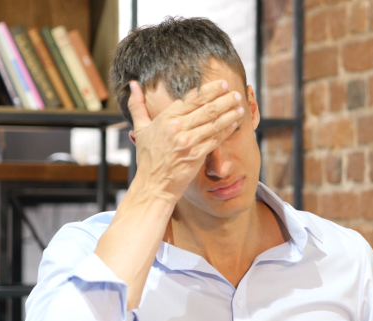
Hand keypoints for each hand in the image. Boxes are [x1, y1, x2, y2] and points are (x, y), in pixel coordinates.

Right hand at [127, 80, 243, 202]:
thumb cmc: (148, 158)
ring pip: (213, 123)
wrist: (153, 184)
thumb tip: (132, 84)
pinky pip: (215, 139)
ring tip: (240, 106)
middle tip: (236, 93)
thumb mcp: (139, 129)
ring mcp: (187, 142)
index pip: (192, 99)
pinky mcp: (196, 155)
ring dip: (229, 113)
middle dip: (224, 99)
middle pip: (206, 108)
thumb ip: (137, 106)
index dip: (209, 90)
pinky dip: (226, 130)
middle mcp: (177, 128)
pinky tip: (235, 124)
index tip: (222, 84)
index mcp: (166, 118)